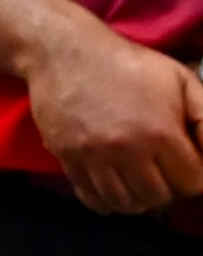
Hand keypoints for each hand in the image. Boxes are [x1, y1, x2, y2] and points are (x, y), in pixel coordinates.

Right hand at [20, 8, 202, 213]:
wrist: (64, 51)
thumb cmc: (128, 65)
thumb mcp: (181, 81)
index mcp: (160, 132)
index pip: (192, 183)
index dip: (194, 174)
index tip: (185, 161)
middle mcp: (126, 150)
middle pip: (159, 197)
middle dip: (167, 188)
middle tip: (162, 169)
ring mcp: (93, 156)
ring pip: (126, 204)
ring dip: (138, 197)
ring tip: (139, 179)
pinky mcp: (67, 158)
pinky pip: (92, 198)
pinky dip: (107, 201)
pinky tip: (114, 187)